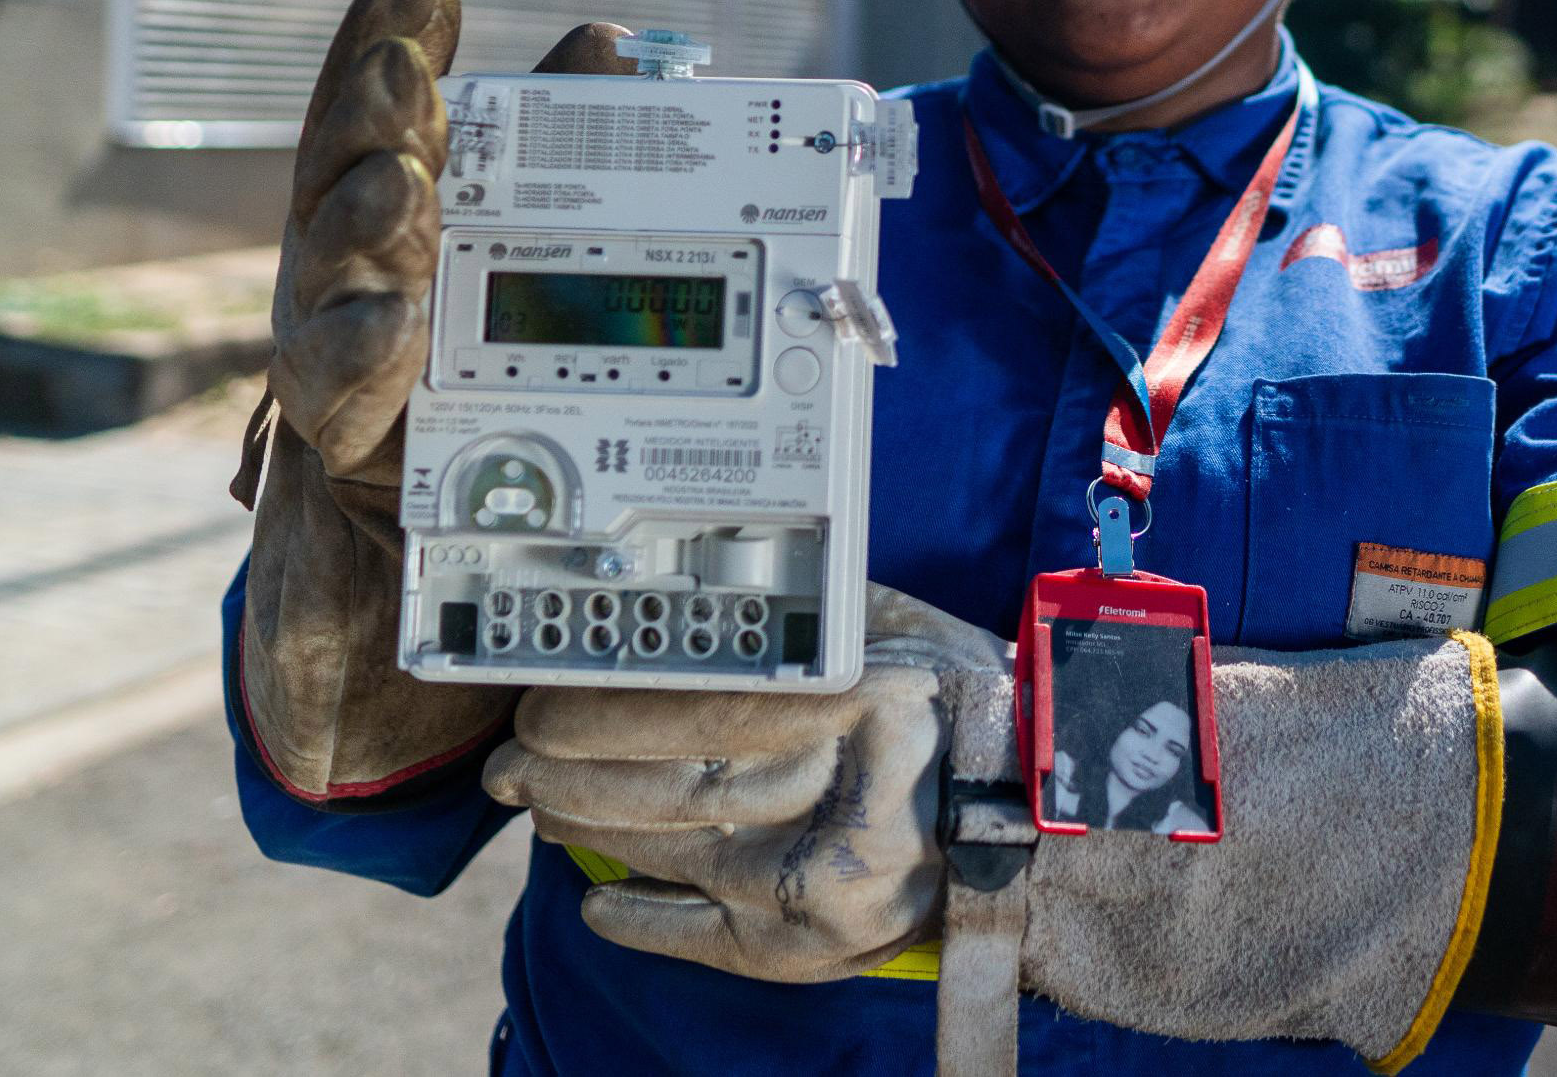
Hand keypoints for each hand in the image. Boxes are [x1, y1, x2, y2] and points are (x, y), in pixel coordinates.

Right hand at [268, 0, 631, 497]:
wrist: (406, 549)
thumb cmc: (459, 387)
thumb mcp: (515, 257)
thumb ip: (557, 153)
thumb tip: (603, 41)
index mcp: (390, 214)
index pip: (383, 116)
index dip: (387, 40)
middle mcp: (349, 271)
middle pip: (346, 180)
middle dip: (376, 120)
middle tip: (408, 69)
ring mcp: (332, 354)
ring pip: (334, 281)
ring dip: (367, 225)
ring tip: (404, 183)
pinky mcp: (337, 449)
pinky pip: (340, 401)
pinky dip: (364, 357)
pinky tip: (396, 322)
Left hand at [483, 585, 1014, 981]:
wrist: (1042, 809)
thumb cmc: (961, 702)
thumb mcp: (892, 627)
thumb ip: (795, 615)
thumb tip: (666, 610)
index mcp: (864, 699)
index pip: (695, 709)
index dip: (601, 709)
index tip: (543, 700)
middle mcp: (844, 794)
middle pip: (667, 785)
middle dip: (565, 771)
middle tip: (514, 756)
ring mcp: (828, 882)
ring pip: (672, 852)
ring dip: (585, 826)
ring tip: (539, 802)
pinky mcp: (820, 947)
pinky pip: (703, 938)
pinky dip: (639, 917)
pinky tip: (594, 895)